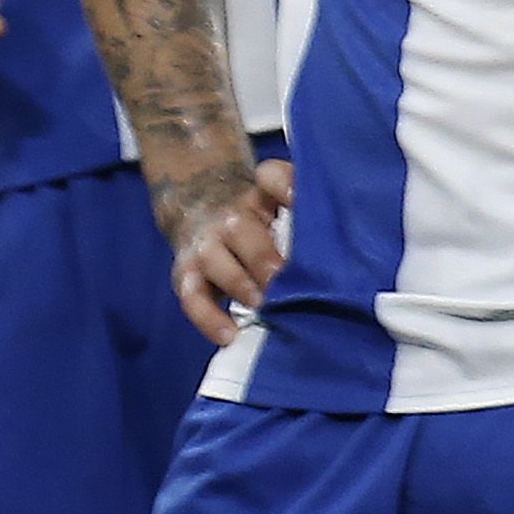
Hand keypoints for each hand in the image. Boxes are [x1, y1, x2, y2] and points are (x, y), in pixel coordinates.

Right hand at [162, 154, 294, 345]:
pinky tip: (230, 335)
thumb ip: (300, 205)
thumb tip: (326, 222)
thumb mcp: (276, 203)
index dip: (284, 186)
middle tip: (285, 277)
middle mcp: (227, 220)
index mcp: (257, 197)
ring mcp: (204, 250)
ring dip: (240, 285)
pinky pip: (194, 300)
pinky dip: (209, 319)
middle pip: (241, 231)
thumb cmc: (255, 220)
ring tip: (263, 305)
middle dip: (264, 257)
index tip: (297, 200)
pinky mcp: (187, 279)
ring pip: (217, 265)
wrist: (200, 217)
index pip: (271, 177)